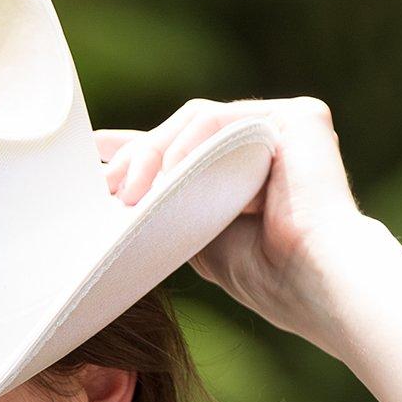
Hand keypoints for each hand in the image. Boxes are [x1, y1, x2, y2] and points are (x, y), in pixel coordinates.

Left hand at [96, 95, 374, 336]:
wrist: (314, 284)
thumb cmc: (265, 277)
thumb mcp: (196, 239)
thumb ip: (167, 210)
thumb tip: (115, 199)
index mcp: (240, 166)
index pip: (178, 146)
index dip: (131, 146)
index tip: (88, 151)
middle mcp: (262, 137)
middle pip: (181, 128)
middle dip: (135, 155)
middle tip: (102, 187)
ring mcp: (281, 123)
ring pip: (197, 118)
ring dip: (154, 151)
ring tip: (130, 191)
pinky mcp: (298, 117)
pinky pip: (224, 118)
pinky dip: (190, 144)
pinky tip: (170, 174)